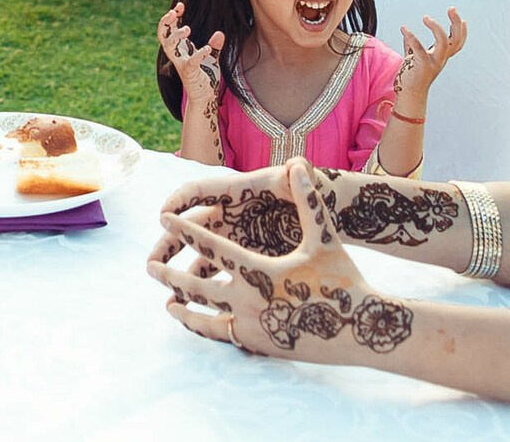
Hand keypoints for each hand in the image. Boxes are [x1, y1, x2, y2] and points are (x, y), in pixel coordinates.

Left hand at [150, 159, 412, 364]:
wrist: (361, 330)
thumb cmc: (344, 279)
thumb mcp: (323, 237)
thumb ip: (308, 200)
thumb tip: (300, 164)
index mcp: (259, 271)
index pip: (213, 248)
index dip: (187, 232)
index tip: (165, 220)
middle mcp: (249, 300)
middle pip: (199, 286)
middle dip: (171, 274)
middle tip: (148, 265)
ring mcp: (252, 327)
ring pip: (206, 318)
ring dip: (184, 309)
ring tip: (167, 304)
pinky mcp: (261, 345)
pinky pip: (224, 337)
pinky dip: (207, 330)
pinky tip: (200, 328)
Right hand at [157, 1, 223, 98]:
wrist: (205, 97)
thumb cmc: (205, 77)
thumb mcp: (211, 58)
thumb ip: (214, 46)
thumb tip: (220, 33)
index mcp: (181, 49)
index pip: (170, 30)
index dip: (172, 17)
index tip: (180, 6)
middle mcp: (178, 55)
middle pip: (163, 36)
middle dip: (165, 23)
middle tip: (172, 12)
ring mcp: (182, 64)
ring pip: (170, 48)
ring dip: (176, 36)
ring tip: (187, 28)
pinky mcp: (190, 73)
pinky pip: (190, 62)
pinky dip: (198, 55)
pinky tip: (206, 49)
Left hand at [393, 8, 466, 100]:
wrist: (409, 95)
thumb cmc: (412, 76)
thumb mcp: (414, 58)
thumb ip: (412, 45)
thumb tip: (406, 32)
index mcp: (441, 56)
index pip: (457, 43)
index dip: (462, 31)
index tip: (462, 19)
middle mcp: (441, 59)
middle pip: (456, 40)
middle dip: (456, 23)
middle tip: (452, 9)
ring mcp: (434, 63)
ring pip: (444, 43)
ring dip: (436, 28)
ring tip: (426, 17)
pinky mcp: (422, 66)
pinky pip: (420, 49)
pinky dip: (412, 37)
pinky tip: (404, 28)